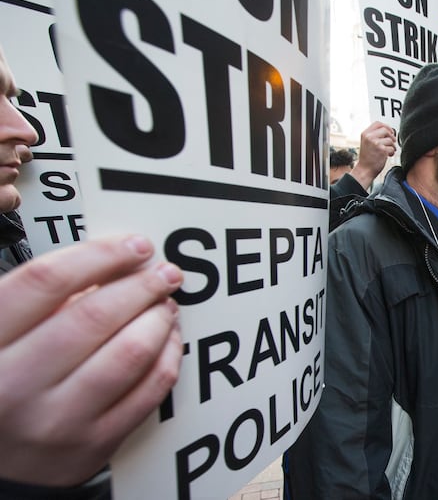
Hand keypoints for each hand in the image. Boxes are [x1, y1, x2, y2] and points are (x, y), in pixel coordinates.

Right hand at [0, 235, 183, 486]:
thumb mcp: (1, 335)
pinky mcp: (94, 444)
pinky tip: (168, 338)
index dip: (99, 255)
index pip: (45, 282)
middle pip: (94, 315)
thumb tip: (113, 266)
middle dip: (140, 285)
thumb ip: (39, 300)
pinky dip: (169, 356)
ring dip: (159, 319)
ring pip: (130, 352)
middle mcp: (15, 385)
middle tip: (163, 272)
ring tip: (165, 303)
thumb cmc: (1, 385)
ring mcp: (57, 419)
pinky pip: (150, 390)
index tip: (132, 245)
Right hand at [351, 121, 395, 189]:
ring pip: (390, 140)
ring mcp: (375, 143)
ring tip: (388, 151)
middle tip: (391, 142)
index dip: (386, 126)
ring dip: (392, 146)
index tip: (390, 131)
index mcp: (365, 134)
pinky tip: (388, 155)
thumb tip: (388, 131)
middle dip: (391, 136)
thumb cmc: (367, 158)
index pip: (378, 123)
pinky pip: (392, 148)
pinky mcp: (382, 150)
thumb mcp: (366, 143)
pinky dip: (392, 152)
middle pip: (386, 130)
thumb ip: (374, 135)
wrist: (365, 170)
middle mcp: (369, 137)